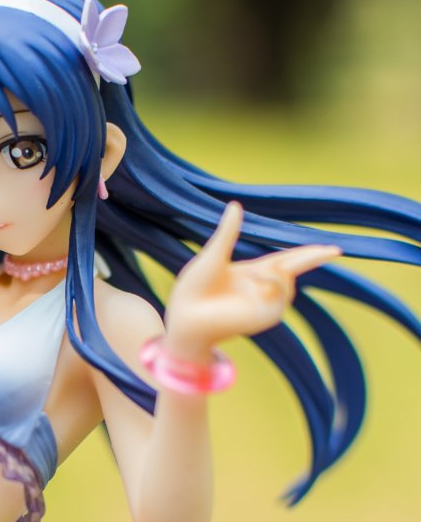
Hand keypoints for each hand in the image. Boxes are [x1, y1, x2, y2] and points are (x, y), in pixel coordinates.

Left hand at [164, 202, 341, 358]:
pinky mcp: (267, 316)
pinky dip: (271, 285)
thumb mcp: (214, 255)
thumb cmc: (193, 290)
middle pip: (295, 269)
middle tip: (336, 249)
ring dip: (274, 274)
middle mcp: (261, 288)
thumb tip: (235, 205)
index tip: (327, 248)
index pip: (285, 261)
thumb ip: (228, 232)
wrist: (186, 316)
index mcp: (251, 273)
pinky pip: (280, 294)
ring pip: (287, 280)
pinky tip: (255, 285)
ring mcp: (265, 304)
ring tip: (250, 278)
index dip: (306, 255)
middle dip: (314, 258)